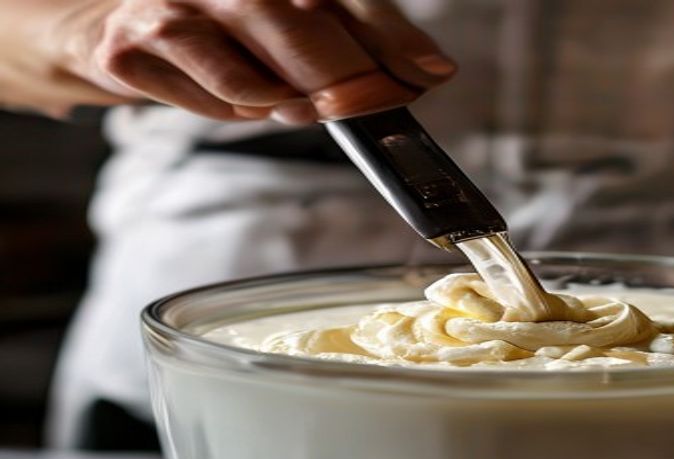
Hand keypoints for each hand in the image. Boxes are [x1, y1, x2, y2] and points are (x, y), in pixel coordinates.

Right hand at [9, 0, 454, 121]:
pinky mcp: (134, 47)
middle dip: (354, 77)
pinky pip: (212, 93)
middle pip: (306, 22)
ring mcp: (176, 6)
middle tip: (377, 105)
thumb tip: (423, 72)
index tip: (433, 73)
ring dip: (298, 99)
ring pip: (259, 65)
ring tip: (308, 106)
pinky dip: (243, 109)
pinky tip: (253, 104)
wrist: (116, 29)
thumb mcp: (285, 23)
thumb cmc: (219, 30)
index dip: (394, 36)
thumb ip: (348, 39)